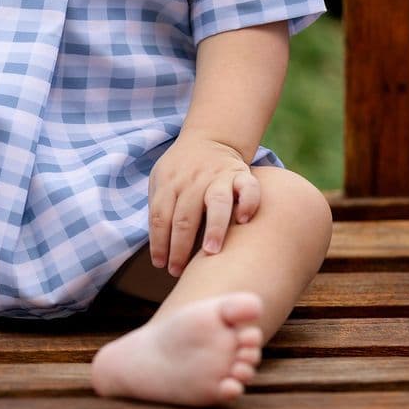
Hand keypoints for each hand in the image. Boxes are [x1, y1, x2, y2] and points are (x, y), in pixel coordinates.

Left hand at [147, 132, 260, 277]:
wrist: (211, 138)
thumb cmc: (182, 169)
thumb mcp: (161, 179)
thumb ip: (159, 206)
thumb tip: (159, 246)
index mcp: (170, 181)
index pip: (160, 217)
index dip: (159, 243)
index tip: (161, 264)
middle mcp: (194, 180)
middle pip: (185, 216)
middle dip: (180, 246)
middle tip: (178, 270)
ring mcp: (219, 176)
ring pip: (217, 202)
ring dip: (214, 228)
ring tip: (211, 251)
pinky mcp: (242, 174)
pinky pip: (249, 188)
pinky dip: (248, 203)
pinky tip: (244, 220)